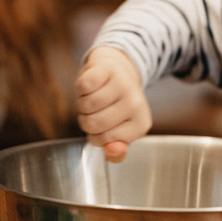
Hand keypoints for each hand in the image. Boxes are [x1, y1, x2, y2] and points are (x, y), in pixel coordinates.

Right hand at [74, 46, 150, 162]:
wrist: (117, 71)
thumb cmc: (116, 105)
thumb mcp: (120, 132)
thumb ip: (116, 151)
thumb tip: (110, 151)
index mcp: (141, 124)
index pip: (104, 140)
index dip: (95, 136)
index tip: (103, 126)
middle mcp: (135, 103)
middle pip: (93, 123)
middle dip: (86, 120)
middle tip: (95, 111)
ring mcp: (122, 84)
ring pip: (86, 106)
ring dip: (82, 104)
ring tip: (92, 98)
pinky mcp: (107, 68)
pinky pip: (82, 87)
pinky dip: (81, 88)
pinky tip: (91, 85)